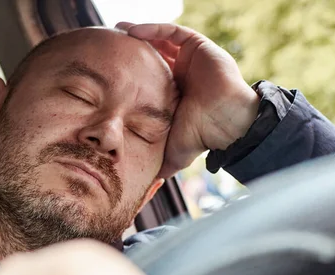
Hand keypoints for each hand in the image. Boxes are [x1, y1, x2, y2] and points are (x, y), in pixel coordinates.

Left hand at [116, 23, 260, 177]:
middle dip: (132, 50)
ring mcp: (192, 58)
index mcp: (177, 92)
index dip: (131, 72)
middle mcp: (184, 73)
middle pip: (154, 54)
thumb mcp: (173, 150)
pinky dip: (152, 29)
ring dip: (139, 34)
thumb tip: (147, 185)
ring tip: (117, 32)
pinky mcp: (198, 46)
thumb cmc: (203, 138)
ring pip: (161, 39)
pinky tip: (132, 32)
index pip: (150, 76)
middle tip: (110, 48)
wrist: (227, 126)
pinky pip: (172, 31)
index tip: (107, 71)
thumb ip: (159, 162)